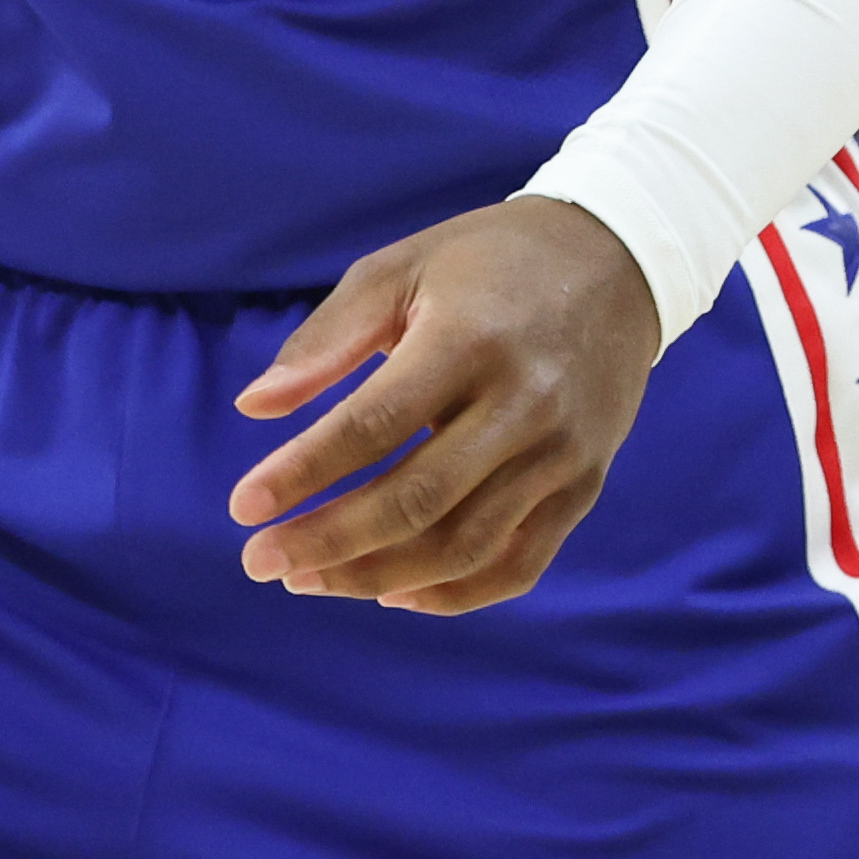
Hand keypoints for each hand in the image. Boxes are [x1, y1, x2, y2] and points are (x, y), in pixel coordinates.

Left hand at [225, 196, 658, 613]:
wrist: (615, 264)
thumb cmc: (485, 264)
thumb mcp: (399, 270)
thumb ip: (325, 340)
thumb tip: (252, 407)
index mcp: (469, 340)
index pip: (374, 424)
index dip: (303, 473)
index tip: (243, 507)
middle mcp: (524, 405)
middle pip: (416, 499)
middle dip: (327, 540)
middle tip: (259, 560)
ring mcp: (561, 455)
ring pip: (463, 546)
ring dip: (376, 575)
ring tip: (308, 579)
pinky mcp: (584, 487)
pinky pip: (517, 566)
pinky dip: (451, 594)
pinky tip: (390, 592)